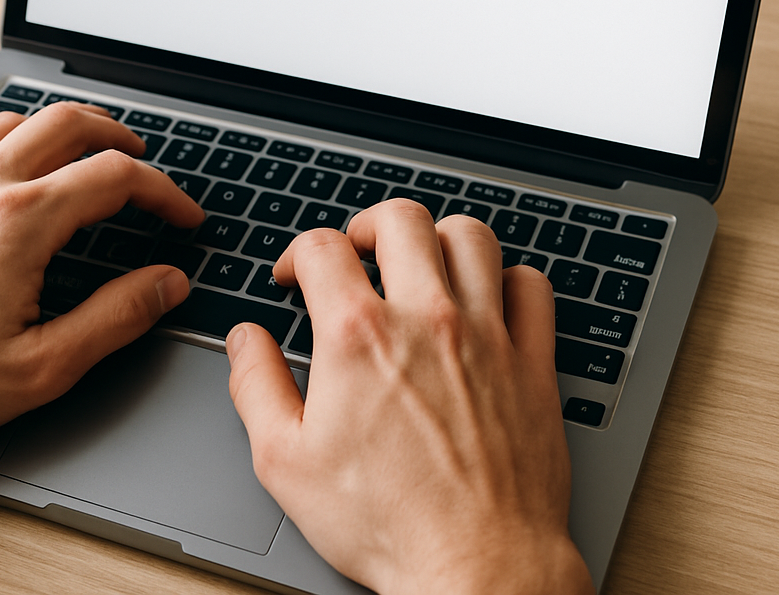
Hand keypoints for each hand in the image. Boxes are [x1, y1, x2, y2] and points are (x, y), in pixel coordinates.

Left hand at [0, 102, 202, 491]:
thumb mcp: (39, 367)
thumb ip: (116, 318)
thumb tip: (166, 285)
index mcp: (20, 222)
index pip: (116, 175)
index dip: (164, 190)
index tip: (181, 214)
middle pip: (70, 123)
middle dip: (120, 136)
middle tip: (142, 159)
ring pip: (17, 119)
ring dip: (63, 127)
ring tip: (86, 149)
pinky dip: (5, 136)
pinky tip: (9, 160)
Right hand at [226, 200, 594, 594]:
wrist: (476, 569)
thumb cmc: (385, 523)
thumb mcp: (285, 463)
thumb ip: (256, 386)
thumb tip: (246, 340)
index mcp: (358, 336)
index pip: (320, 247)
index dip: (295, 253)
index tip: (294, 276)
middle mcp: (425, 318)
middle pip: (399, 219)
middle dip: (367, 225)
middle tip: (358, 251)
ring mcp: (486, 334)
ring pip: (470, 237)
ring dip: (439, 238)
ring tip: (422, 262)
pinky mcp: (532, 361)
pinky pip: (532, 287)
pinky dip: (509, 280)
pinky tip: (489, 299)